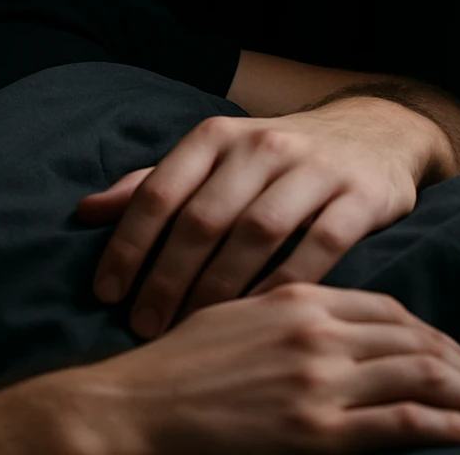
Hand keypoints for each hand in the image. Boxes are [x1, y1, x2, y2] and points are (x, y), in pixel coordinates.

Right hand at [54, 282, 459, 453]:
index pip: (385, 309)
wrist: (138, 405)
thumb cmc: (173, 362)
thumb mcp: (227, 312)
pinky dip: (451, 426)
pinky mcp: (318, 430)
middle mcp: (315, 333)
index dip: (428, 331)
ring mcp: (319, 381)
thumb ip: (279, 306)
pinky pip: (405, 424)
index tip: (450, 350)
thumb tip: (317, 314)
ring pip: (421, 376)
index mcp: (293, 299)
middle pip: (414, 340)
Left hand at [77, 98, 438, 338]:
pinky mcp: (361, 196)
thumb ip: (153, 185)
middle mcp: (260, 146)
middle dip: (166, 277)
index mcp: (213, 137)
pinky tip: (259, 317)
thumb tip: (86, 212)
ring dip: (218, 287)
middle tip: (142, 324)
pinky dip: (285, 284)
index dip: (128, 244)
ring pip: (255, 233)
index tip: (105, 293)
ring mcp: (313, 168)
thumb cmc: (272, 161)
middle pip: (202, 218)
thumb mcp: (211, 161)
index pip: (158, 192)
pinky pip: (319, 246)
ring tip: (191, 328)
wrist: (374, 132)